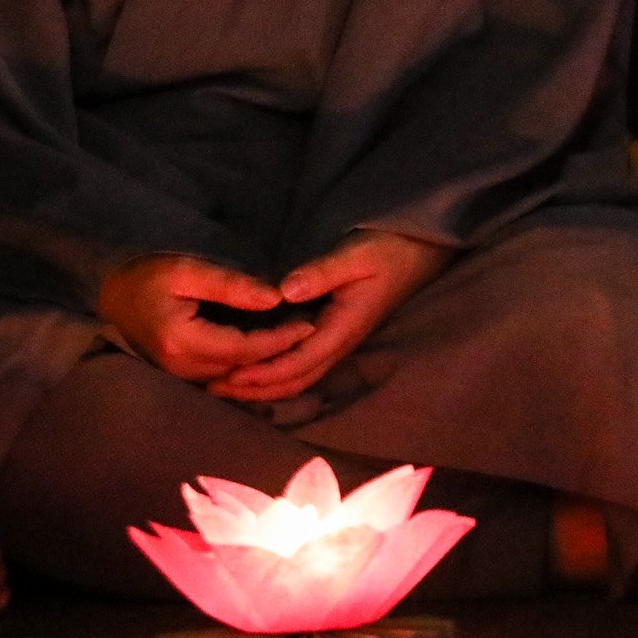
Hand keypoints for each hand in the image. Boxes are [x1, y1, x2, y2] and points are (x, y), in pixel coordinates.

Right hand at [97, 253, 313, 382]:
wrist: (110, 294)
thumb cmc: (148, 276)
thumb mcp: (189, 270)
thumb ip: (232, 286)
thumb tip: (276, 298)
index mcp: (182, 341)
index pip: (244, 349)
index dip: (279, 339)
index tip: (310, 324)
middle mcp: (181, 368)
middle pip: (243, 369)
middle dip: (280, 355)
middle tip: (314, 335)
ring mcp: (179, 376)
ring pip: (235, 379)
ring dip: (267, 365)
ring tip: (299, 344)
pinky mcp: (181, 376)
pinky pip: (224, 378)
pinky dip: (250, 369)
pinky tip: (272, 353)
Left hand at [203, 230, 452, 403]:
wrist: (425, 250)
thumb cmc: (392, 247)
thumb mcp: (358, 254)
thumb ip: (322, 272)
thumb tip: (284, 292)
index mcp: (345, 326)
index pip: (300, 361)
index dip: (264, 372)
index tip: (229, 374)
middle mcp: (342, 340)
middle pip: (296, 380)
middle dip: (256, 389)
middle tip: (213, 389)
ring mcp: (342, 338)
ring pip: (300, 375)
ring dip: (264, 385)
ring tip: (226, 385)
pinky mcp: (339, 330)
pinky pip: (305, 362)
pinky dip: (278, 371)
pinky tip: (255, 366)